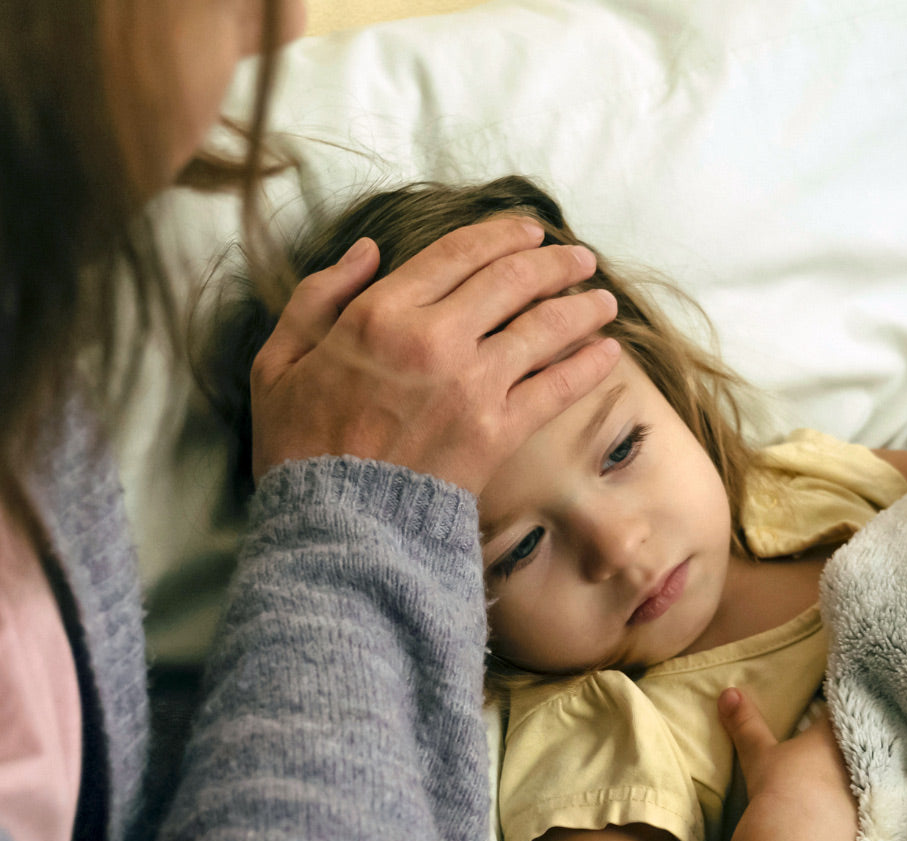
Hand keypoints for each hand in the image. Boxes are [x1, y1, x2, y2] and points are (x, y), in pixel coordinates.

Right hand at [250, 217, 619, 492]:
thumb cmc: (300, 447)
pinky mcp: (498, 431)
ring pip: (542, 326)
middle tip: (580, 259)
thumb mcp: (279, 361)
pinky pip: (555, 387)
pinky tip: (609, 352)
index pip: (456, 253)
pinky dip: (587, 365)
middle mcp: (434, 337)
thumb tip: (368, 250)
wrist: (336, 524)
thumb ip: (318, 296)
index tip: (529, 231)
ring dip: (582, 307)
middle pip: (511, 280)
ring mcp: (472, 384)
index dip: (501, 235)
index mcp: (380, 313)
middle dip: (554, 263)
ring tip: (604, 299)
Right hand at [718, 689, 855, 829]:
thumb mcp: (759, 753)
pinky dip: (860, 806)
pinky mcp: (868, 821)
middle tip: (848, 741)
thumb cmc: (783, 784)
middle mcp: (857, 758)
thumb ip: (745, 723)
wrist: (804, 839)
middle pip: (863, 741)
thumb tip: (727, 692)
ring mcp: (867, 790)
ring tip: (851, 777)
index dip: (840, 708)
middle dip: (854, 742)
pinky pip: (868, 806)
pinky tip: (852, 813)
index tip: (839, 705)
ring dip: (860, 774)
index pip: (842, 713)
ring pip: (869, 773)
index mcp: (833, 735)